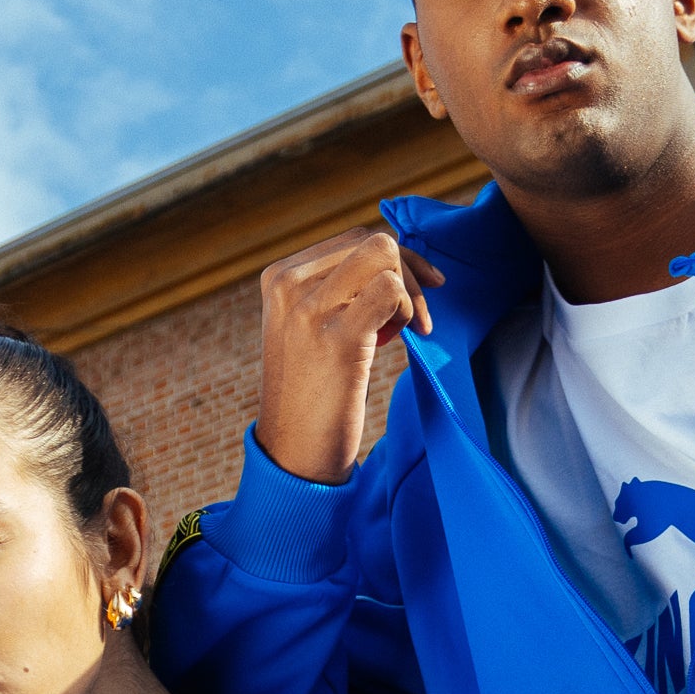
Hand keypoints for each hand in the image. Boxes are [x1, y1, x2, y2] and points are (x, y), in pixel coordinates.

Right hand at [259, 228, 443, 485]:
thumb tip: (395, 258)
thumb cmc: (314, 393)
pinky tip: (395, 341)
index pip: (352, 239)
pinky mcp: (335, 335)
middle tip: (416, 319)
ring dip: (407, 292)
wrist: (295, 453)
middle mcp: (287, 284)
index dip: (396, 262)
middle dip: (409, 273)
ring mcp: (308, 308)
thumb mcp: (311, 328)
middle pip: (372, 241)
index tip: (414, 297)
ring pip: (383, 255)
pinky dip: (406, 310)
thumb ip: (336, 290)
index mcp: (279, 276)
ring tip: (396, 332)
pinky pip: (391, 289)